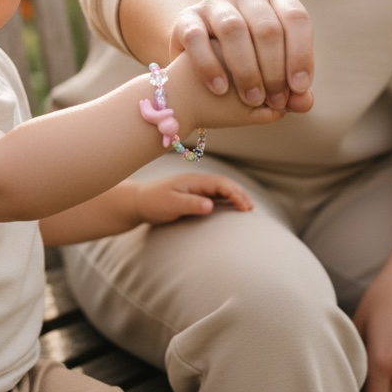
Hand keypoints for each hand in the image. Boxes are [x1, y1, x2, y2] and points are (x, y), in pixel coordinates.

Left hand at [133, 173, 254, 224]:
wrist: (140, 202)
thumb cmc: (154, 203)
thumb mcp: (171, 204)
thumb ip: (191, 204)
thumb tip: (211, 205)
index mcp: (194, 181)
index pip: (221, 183)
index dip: (235, 193)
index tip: (244, 206)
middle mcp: (198, 183)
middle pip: (225, 185)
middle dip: (240, 194)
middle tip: (251, 208)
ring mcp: (197, 189)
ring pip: (222, 190)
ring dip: (236, 197)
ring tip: (248, 208)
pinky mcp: (195, 197)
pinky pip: (216, 197)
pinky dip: (228, 201)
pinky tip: (234, 209)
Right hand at [169, 0, 313, 111]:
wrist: (200, 52)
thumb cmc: (249, 61)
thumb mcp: (275, 69)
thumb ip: (293, 87)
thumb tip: (303, 102)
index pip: (296, 19)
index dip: (301, 54)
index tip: (298, 89)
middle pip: (267, 28)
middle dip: (274, 70)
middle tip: (274, 101)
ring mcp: (215, 2)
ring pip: (234, 29)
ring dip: (246, 70)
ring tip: (252, 99)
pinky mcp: (187, 17)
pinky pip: (197, 38)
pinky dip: (210, 66)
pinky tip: (220, 89)